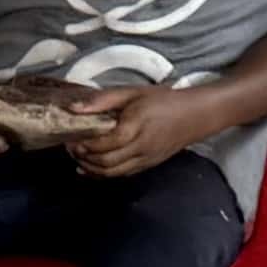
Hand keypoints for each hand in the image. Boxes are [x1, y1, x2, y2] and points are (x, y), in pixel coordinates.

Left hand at [68, 82, 228, 179]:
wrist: (195, 115)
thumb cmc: (163, 100)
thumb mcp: (132, 92)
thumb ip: (102, 100)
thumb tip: (73, 108)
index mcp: (137, 126)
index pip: (106, 143)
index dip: (85, 144)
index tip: (71, 137)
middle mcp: (142, 147)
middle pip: (107, 162)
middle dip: (84, 157)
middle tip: (70, 147)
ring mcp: (146, 159)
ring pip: (113, 173)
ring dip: (91, 169)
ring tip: (78, 158)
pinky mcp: (148, 165)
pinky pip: (122, 174)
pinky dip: (103, 174)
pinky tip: (90, 168)